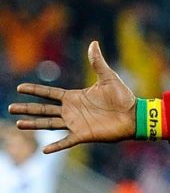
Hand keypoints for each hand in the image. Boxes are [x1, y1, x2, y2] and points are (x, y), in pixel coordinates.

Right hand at [7, 41, 135, 152]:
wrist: (134, 115)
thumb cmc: (123, 97)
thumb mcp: (108, 77)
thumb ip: (97, 62)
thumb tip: (93, 43)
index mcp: (75, 97)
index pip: (49, 93)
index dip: (34, 90)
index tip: (19, 88)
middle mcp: (72, 111)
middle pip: (44, 109)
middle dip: (27, 109)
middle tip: (10, 108)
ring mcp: (76, 124)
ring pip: (49, 124)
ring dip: (34, 124)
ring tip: (18, 124)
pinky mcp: (84, 135)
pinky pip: (67, 141)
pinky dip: (56, 146)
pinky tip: (44, 150)